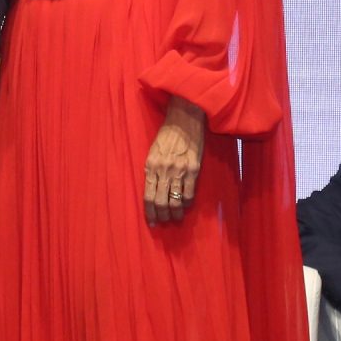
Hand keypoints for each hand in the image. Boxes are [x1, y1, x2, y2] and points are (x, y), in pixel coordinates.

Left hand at [142, 98, 205, 224]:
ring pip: (175, 201)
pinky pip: (189, 193)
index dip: (150, 212)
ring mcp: (179, 171)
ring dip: (175, 213)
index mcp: (150, 166)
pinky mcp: (193, 170)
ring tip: (175, 218)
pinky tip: (185, 206)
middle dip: (162, 216)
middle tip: (164, 221)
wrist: (184, 119)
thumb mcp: (153, 151)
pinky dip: (186, 203)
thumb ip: (152, 169)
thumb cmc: (167, 134)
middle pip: (160, 202)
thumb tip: (153, 188)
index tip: (152, 221)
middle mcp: (163, 171)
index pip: (148, 196)